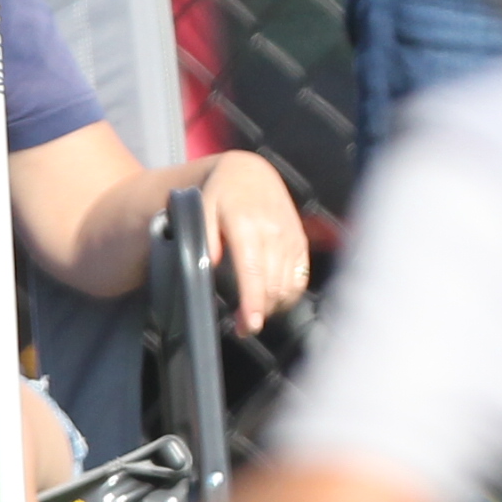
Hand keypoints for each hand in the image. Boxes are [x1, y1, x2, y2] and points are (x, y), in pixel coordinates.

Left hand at [193, 154, 309, 333]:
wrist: (249, 174)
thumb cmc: (220, 195)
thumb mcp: (201, 212)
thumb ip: (204, 240)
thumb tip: (210, 268)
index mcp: (246, 225)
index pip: (253, 271)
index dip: (253, 302)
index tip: (249, 324)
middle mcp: (274, 231)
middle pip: (273, 284)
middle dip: (259, 312)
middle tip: (243, 327)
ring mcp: (291, 237)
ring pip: (288, 284)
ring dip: (273, 306)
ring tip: (254, 314)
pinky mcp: (300, 242)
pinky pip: (300, 277)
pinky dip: (289, 294)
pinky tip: (273, 300)